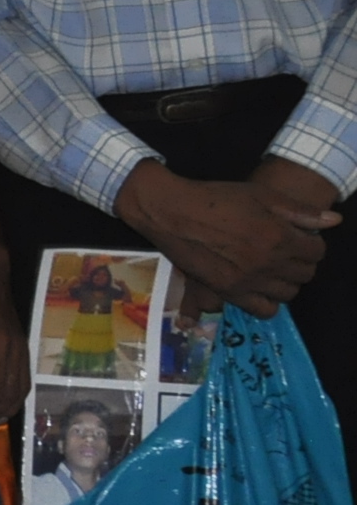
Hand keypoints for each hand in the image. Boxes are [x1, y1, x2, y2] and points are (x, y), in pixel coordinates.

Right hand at [116, 159, 337, 314]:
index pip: (317, 251)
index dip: (311, 243)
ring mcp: (249, 280)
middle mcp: (268, 262)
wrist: (171, 211)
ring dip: (285, 282)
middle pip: (305, 274)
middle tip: (285, 252)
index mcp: (279, 236)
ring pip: (288, 293)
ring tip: (271, 269)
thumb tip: (333, 222)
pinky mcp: (229, 291)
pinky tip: (259, 286)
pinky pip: (264, 309)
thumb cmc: (216, 197)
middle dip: (300, 262)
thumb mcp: (260, 195)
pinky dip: (268, 302)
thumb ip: (299, 211)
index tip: (298, 237)